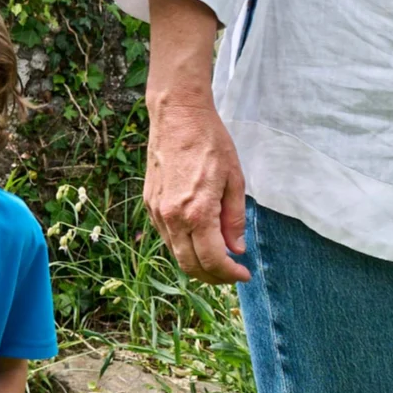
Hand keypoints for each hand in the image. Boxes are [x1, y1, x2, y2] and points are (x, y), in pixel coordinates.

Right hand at [144, 95, 249, 283]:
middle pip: (190, 265)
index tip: (243, 274)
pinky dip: (184, 246)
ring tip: (218, 258)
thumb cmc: (211, 142)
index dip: (229, 275)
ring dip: (197, 263)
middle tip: (231, 273)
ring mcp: (157, 211)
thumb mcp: (234, 179)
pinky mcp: (149, 203)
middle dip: (213, 277)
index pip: (212, 260)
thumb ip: (234, 218)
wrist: (177, 115)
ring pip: (176, 253)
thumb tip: (236, 249)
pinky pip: (167, 236)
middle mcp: (172, 217)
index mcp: (197, 212)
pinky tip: (200, 239)